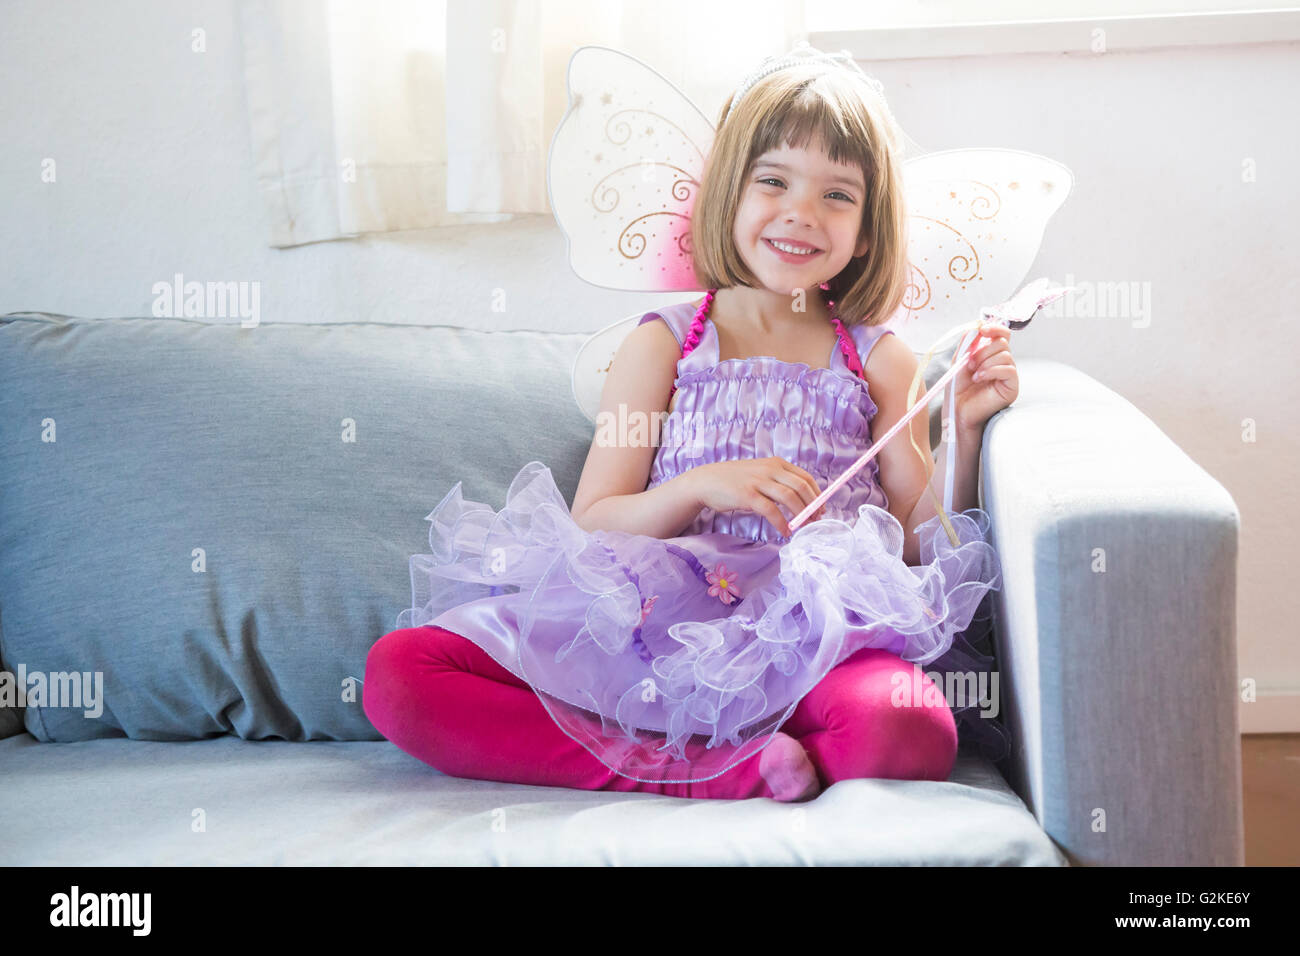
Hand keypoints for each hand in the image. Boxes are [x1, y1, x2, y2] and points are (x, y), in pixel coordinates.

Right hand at [688, 457, 825, 537]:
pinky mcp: (748, 495)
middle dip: (813, 506)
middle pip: (802, 487)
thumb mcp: (760, 473)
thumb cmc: (735, 480)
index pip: (806, 477)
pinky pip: (771, 511)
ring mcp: (758, 481)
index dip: (818, 495)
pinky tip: (785, 532)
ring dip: (801, 515)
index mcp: (776, 463)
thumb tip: (802, 501)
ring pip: (790, 497)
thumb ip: (779, 482)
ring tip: (804, 527)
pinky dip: (782, 523)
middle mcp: (770, 469)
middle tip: (816, 521)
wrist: (706, 481)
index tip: (821, 509)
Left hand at [954, 322, 1017, 433]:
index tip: (982, 329)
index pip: (1002, 334)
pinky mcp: (1012, 386)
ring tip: (973, 374)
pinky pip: (1008, 369)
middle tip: (969, 364)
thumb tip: (978, 324)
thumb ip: (968, 342)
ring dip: (984, 362)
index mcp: (992, 354)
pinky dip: (991, 370)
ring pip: (1004, 355)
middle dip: (982, 350)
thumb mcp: (959, 359)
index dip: (994, 328)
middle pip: (1002, 343)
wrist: (958, 409)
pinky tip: (980, 378)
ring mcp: (1009, 374)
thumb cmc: (959, 388)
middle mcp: (1003, 362)